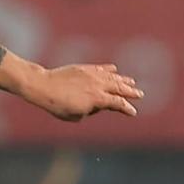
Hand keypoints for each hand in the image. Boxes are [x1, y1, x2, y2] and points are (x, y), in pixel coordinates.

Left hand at [28, 63, 142, 120]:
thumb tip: (97, 105)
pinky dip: (109, 69)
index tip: (132, 112)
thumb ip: (90, 110)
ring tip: (131, 81)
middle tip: (140, 94)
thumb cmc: (57, 105)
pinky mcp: (84, 68)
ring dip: (123, 79)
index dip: (127, 108)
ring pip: (112, 77)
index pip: (118, 104)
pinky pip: (100, 68)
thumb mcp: (76, 115)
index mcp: (98, 99)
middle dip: (130, 92)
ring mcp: (92, 75)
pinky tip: (114, 69)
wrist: (44, 86)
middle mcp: (98, 85)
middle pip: (119, 88)